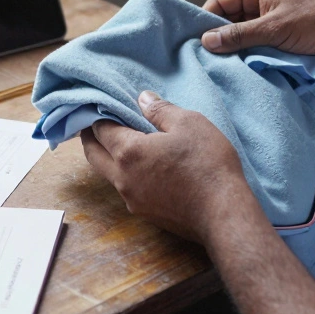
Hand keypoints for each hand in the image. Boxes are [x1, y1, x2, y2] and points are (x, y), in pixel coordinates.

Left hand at [81, 91, 257, 243]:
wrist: (223, 213)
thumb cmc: (207, 164)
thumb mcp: (189, 123)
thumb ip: (161, 109)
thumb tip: (142, 99)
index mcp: (129, 152)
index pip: (100, 130)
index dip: (98, 115)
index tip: (98, 106)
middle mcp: (122, 178)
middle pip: (93, 155)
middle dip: (91, 138)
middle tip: (94, 124)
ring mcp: (132, 200)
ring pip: (108, 174)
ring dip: (108, 158)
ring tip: (120, 143)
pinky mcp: (145, 214)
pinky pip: (126, 189)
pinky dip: (125, 174)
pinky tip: (142, 168)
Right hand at [201, 0, 314, 61]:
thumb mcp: (275, 28)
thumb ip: (240, 35)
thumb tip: (207, 40)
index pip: (220, 1)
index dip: (205, 20)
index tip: (194, 42)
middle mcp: (261, 4)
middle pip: (229, 21)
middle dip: (220, 39)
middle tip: (205, 61)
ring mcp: (271, 23)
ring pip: (242, 38)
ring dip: (236, 53)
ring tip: (221, 70)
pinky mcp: (280, 41)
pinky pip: (256, 50)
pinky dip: (250, 60)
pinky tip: (240, 73)